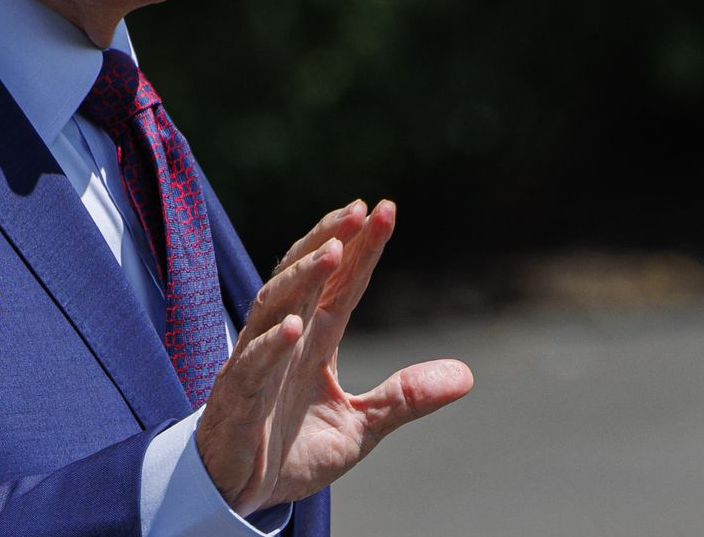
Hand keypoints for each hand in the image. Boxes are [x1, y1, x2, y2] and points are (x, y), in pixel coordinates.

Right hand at [196, 199, 473, 514]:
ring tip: (332, 252)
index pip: (340, 284)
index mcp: (314, 341)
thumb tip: (466, 375)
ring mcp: (257, 364)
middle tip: (357, 211)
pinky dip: (271, 345)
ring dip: (301, 278)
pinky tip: (294, 327)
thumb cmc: (292, 451)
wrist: (241, 494)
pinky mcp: (236, 398)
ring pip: (274, 306)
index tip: (384, 209)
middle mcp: (284, 340)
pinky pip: (252, 365)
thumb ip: (404, 397)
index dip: (361, 248)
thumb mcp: (360, 426)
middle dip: (328, 241)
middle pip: (303, 278)